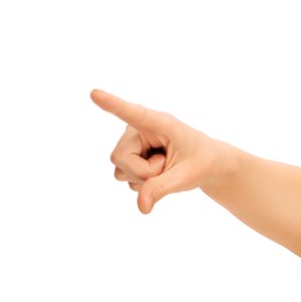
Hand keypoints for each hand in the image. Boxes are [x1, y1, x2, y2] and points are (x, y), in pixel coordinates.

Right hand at [90, 89, 229, 213]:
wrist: (205, 164)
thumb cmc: (201, 163)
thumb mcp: (186, 177)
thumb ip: (161, 189)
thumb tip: (141, 207)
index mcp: (160, 123)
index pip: (134, 114)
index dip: (113, 104)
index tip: (95, 94)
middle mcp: (139, 128)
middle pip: (120, 158)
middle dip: (143, 173)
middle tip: (167, 167)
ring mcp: (131, 141)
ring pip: (119, 169)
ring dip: (142, 178)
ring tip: (163, 167)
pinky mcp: (128, 154)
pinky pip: (122, 177)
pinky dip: (141, 183)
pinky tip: (156, 172)